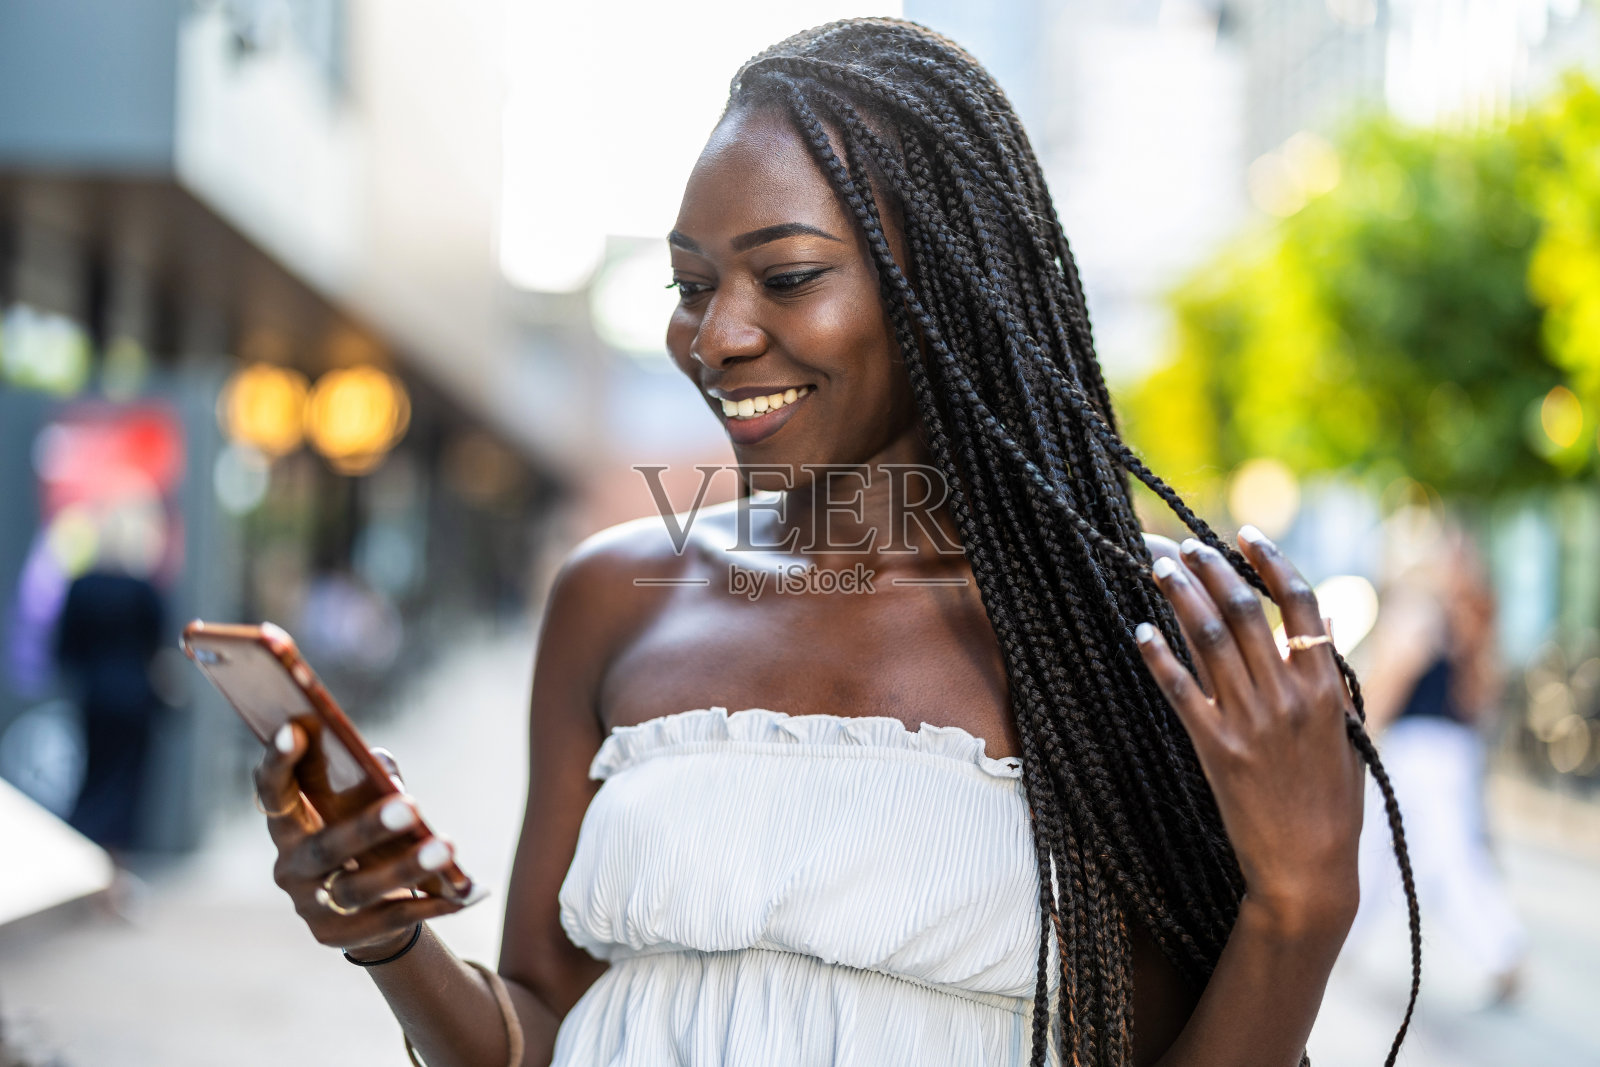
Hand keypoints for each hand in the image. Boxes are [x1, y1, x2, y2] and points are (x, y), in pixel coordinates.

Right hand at [253, 722, 464, 957]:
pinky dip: (431, 903)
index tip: (294, 729)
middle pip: (326, 848)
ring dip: (406, 868)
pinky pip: (390, 920)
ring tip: (447, 848)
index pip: (273, 793)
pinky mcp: (337, 937)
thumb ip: (370, 779)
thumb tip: (385, 773)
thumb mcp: (362, 804)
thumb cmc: (364, 837)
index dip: (278, 763)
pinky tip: (465, 891)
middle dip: (368, 827)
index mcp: (288, 826)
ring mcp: (310, 907)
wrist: (366, 910)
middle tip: (411, 806)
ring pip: (358, 889)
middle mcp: (290, 867)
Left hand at [1135, 527, 1362, 937]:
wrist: (1307, 869)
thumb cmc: (1331, 804)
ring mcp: (1250, 721)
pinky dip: (1159, 655)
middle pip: (1246, 611)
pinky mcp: (1216, 748)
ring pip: (1210, 639)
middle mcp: (1289, 696)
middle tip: (1186, 543)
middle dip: (1213, 569)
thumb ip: (1333, 676)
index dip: (1271, 563)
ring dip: (1182, 596)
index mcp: (1326, 688)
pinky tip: (1139, 629)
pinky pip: (1180, 690)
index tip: (1244, 536)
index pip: (1301, 605)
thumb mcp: (1348, 734)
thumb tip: (1325, 620)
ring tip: (1159, 566)